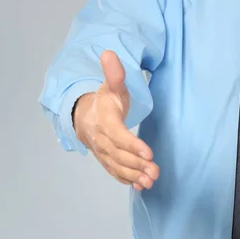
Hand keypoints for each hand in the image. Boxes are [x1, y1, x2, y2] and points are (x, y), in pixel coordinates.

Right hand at [73, 50, 159, 190]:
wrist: (83, 116)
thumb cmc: (104, 100)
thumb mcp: (111, 85)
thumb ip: (114, 73)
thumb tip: (109, 52)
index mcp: (105, 120)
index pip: (118, 135)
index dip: (132, 145)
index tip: (149, 152)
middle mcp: (102, 139)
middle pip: (120, 155)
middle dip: (138, 164)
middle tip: (155, 171)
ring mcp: (103, 151)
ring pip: (118, 166)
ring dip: (135, 175)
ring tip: (151, 181)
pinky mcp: (106, 159)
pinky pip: (115, 172)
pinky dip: (127, 180)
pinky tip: (141, 186)